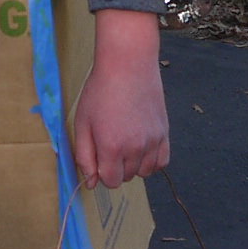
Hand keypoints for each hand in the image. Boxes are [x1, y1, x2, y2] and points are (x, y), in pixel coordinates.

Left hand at [73, 10, 169, 189]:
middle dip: (115, 166)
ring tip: (125, 143)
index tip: (98, 157)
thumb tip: (91, 182)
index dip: (101, 173)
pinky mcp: (164, 133)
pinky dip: (151, 161)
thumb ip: (85, 156)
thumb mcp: (83, 123)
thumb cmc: (100, 91)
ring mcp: (153, 141)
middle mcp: (136, 148)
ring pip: (144, 172)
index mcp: (112, 147)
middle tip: (109, 142)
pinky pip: (162, 162)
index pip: (110, 181)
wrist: (128, 65)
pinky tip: (141, 148)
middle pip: (126, 177)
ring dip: (133, 165)